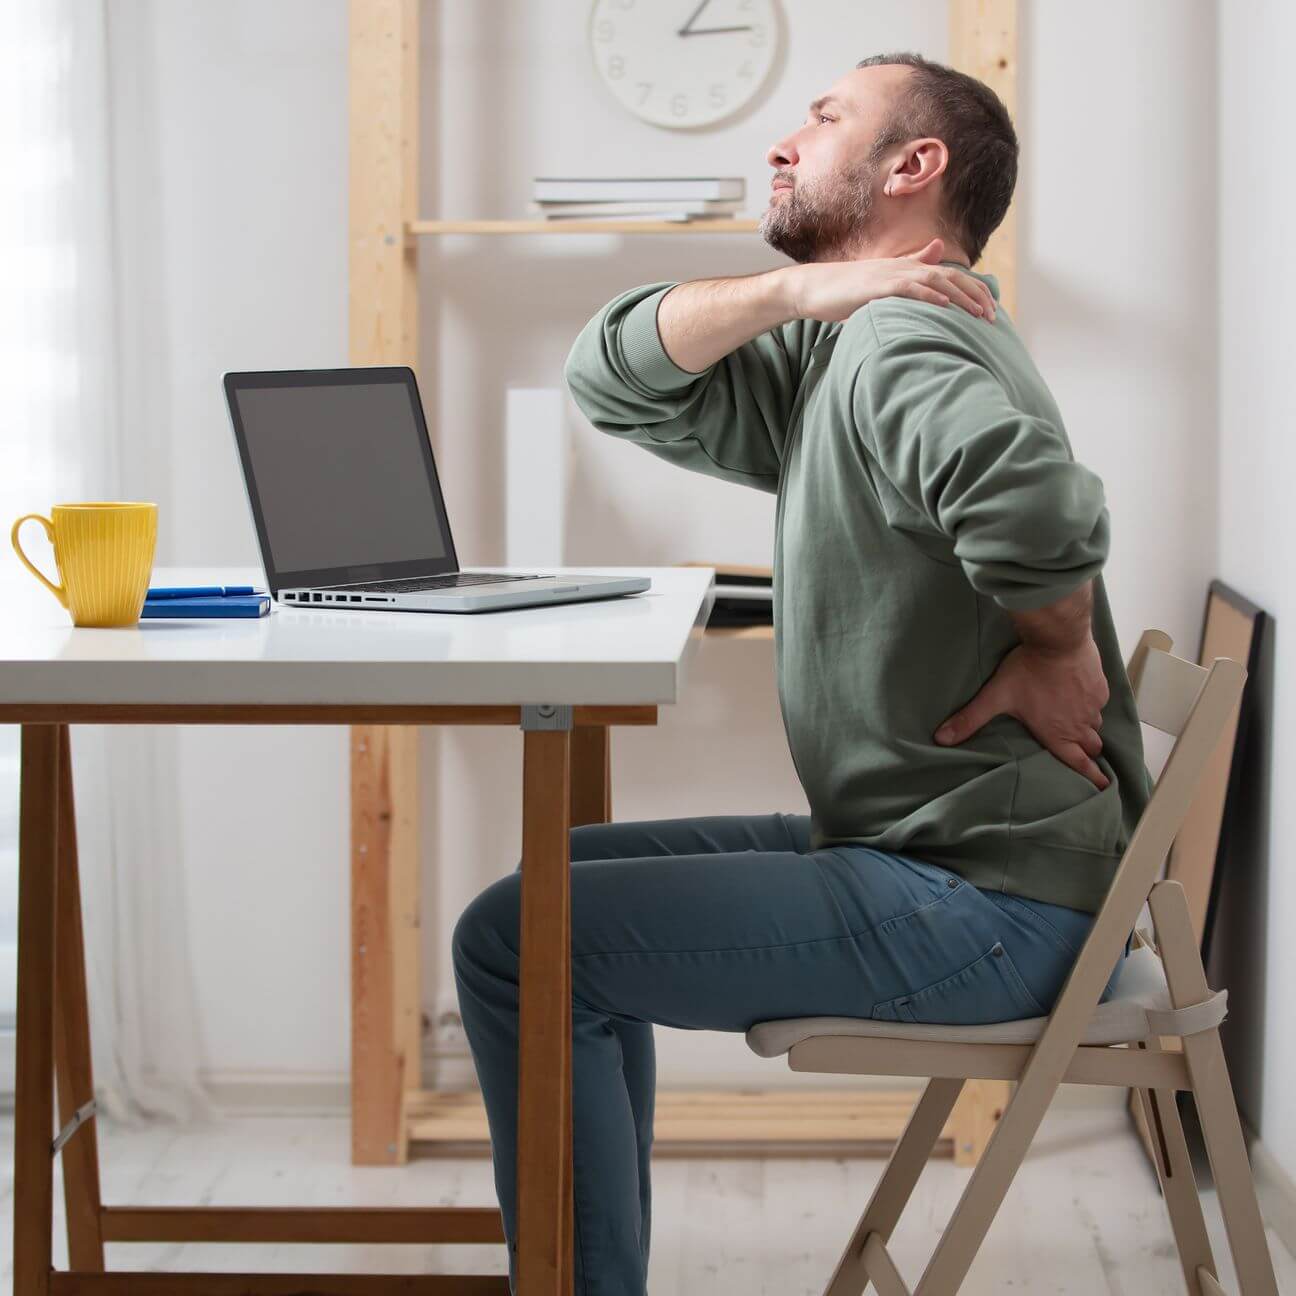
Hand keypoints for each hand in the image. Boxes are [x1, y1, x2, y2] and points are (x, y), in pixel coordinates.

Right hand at [784, 237, 996, 323]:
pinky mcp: (877, 286)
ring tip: (977, 313)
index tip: (989, 310)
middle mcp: (904, 267)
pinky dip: (928, 296)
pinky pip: (908, 289)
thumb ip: (908, 269)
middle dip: (974, 295)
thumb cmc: (846, 291)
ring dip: (960, 297)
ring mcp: (891, 275)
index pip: (949, 276)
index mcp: (907, 268)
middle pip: (949, 277)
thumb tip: (934, 255)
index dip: (972, 290)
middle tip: (992, 315)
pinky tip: (944, 306)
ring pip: (935, 281)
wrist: (814, 290)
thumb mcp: (881, 282)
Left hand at [933, 634, 1111, 789]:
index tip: (1103, 786)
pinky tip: (1082, 696)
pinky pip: (1099, 702)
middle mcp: (1079, 723)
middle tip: (1084, 753)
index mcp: (1058, 733)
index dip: (1091, 777)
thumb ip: (969, 719)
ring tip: (1080, 725)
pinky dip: (1092, 704)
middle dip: (1087, 751)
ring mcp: (1093, 705)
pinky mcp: (1101, 686)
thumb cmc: (1028, 671)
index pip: (1079, 763)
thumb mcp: (995, 696)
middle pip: (1091, 745)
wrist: (1058, 639)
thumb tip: (941, 739)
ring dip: (1089, 727)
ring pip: (1096, 724)